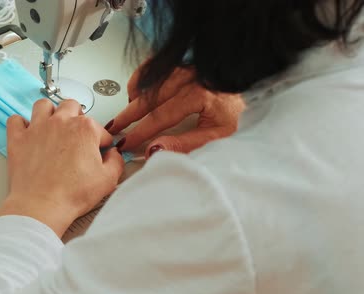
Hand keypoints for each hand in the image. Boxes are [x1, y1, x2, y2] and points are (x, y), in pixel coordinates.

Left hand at [0, 99, 124, 236]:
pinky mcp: (18, 139)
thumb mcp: (108, 180)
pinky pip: (15, 120)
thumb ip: (116, 162)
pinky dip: (21, 124)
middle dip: (77, 117)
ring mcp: (37, 129)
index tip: (100, 151)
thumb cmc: (72, 194)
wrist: (42, 206)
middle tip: (77, 133)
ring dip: (50, 112)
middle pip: (71, 107)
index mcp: (85, 129)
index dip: (102, 142)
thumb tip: (114, 155)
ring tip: (53, 125)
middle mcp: (60, 122)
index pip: (99, 129)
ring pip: (43, 105)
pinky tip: (27, 132)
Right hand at [106, 66, 244, 156]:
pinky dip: (142, 79)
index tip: (127, 143)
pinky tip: (137, 93)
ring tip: (125, 114)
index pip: (159, 117)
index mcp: (198, 95)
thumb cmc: (240, 114)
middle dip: (129, 116)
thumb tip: (155, 149)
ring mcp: (186, 68)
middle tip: (115, 130)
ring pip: (149, 81)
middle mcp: (190, 77)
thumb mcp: (217, 137)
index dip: (140, 132)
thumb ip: (185, 145)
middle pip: (149, 98)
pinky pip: (155, 67)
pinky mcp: (185, 64)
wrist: (256, 93)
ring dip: (134, 98)